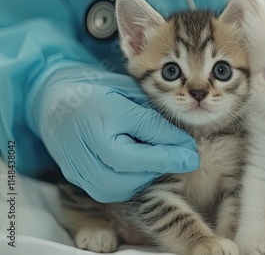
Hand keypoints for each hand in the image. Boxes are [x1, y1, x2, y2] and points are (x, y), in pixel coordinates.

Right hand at [30, 63, 198, 202]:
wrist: (56, 100)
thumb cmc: (100, 90)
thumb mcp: (130, 93)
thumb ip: (154, 119)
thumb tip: (185, 146)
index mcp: (100, 111)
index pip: (144, 135)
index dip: (172, 147)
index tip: (192, 152)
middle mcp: (84, 140)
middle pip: (130, 169)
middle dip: (162, 165)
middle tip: (182, 158)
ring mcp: (75, 163)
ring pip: (120, 186)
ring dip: (147, 177)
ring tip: (161, 161)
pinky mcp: (75, 176)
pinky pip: (108, 191)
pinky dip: (130, 183)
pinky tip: (141, 168)